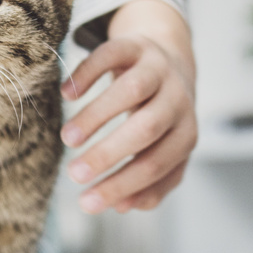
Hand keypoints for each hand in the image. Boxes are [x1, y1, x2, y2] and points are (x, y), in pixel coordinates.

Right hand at [60, 0, 196, 212]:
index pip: (155, 165)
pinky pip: (112, 54)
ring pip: (130, 91)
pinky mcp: (136, 45)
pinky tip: (67, 94)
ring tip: (66, 139)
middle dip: (108, 155)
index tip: (86, 203)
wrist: (169, 57)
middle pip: (146, 129)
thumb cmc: (160, 116)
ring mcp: (157, 69)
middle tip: (74, 174)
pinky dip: (87, 74)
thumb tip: (122, 207)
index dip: (120, 185)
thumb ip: (151, 182)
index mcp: (185, 134)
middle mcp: (177, 100)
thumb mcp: (163, 149)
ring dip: (95, 117)